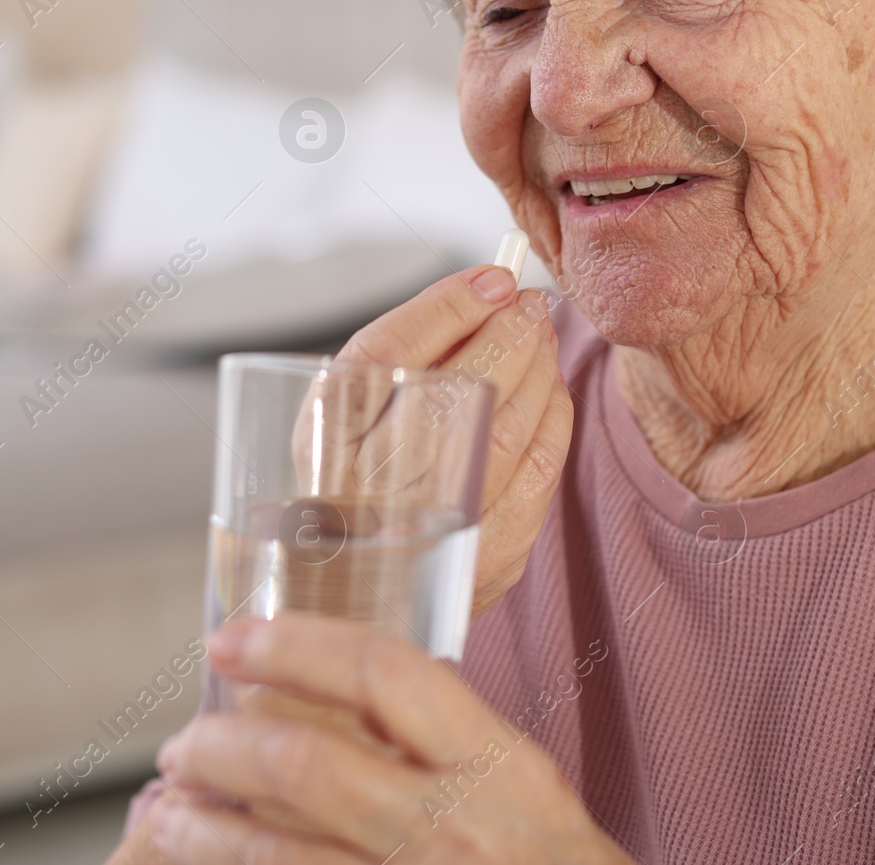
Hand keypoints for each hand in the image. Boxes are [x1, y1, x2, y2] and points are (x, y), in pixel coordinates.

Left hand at [143, 615, 631, 863]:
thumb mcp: (538, 799)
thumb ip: (461, 749)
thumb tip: (363, 701)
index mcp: (504, 768)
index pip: (389, 676)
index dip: (299, 646)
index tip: (236, 638)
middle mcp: (460, 827)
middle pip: (312, 766)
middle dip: (224, 746)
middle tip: (180, 740)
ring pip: (281, 853)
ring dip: (204, 829)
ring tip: (162, 809)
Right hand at [337, 265, 571, 616]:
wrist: (357, 597)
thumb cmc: (358, 483)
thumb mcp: (349, 411)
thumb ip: (407, 350)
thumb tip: (492, 288)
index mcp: (321, 443)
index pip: (386, 356)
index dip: (449, 307)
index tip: (494, 278)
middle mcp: (367, 495)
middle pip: (455, 392)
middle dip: (508, 335)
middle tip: (530, 305)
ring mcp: (428, 535)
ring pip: (507, 432)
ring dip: (539, 372)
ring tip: (541, 340)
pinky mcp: (483, 560)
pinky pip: (537, 475)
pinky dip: (553, 421)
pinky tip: (550, 393)